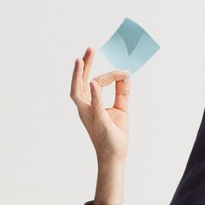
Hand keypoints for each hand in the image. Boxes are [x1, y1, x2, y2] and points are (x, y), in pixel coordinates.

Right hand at [70, 48, 129, 166]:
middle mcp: (85, 107)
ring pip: (78, 91)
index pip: (95, 82)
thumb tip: (125, 75)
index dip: (110, 75)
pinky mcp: (98, 121)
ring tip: (81, 59)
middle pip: (79, 82)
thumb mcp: (121, 108)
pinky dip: (95, 94)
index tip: (124, 72)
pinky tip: (95, 84)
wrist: (115, 155)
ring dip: (79, 75)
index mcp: (89, 104)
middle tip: (89, 49)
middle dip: (83, 65)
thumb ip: (122, 91)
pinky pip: (94, 106)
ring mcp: (89, 114)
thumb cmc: (114, 134)